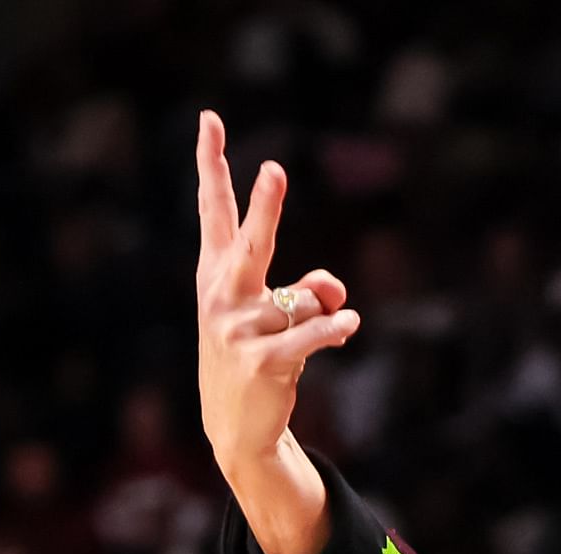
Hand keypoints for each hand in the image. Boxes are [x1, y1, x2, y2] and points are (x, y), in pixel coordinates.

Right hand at [194, 110, 358, 479]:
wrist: (237, 426)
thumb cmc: (258, 356)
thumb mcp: (279, 317)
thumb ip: (310, 290)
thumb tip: (333, 295)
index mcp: (216, 274)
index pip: (215, 210)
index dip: (213, 165)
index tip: (211, 120)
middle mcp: (221, 295)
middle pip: (251, 241)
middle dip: (266, 206)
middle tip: (276, 168)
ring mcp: (237, 329)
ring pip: (303, 299)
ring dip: (321, 316)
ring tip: (316, 333)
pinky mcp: (261, 361)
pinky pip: (312, 332)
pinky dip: (335, 328)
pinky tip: (349, 326)